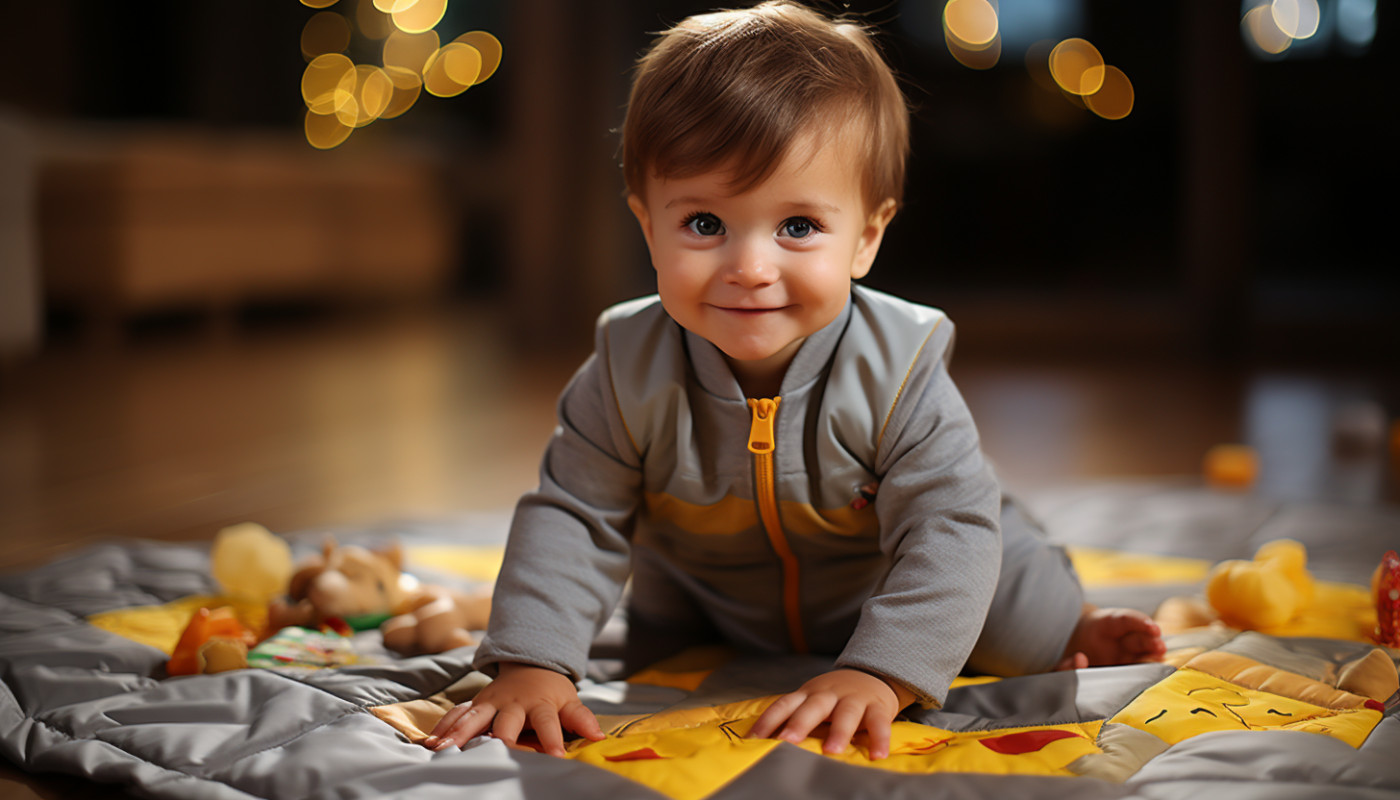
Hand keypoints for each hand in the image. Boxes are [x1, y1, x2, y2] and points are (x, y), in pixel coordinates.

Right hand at [422, 662, 604, 756]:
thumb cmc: (550, 690)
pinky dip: (443, 727)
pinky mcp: (475, 704)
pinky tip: (430, 741)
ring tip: (444, 749)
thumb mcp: (569, 700)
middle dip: (497, 737)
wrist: (529, 663)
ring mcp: (491, 702)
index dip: (552, 740)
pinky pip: (457, 714)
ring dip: (459, 733)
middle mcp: (512, 703)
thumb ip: (581, 719)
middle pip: (505, 721)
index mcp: (539, 704)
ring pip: (473, 717)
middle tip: (488, 753)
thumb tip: (599, 736)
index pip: (547, 723)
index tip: (555, 758)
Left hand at [747, 668, 915, 759]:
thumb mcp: (813, 700)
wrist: (873, 673)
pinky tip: (877, 755)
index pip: (784, 704)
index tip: (752, 739)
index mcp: (808, 694)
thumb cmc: (835, 696)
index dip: (768, 720)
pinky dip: (880, 738)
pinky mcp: (878, 706)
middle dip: (798, 723)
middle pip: (812, 707)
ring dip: (838, 732)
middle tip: (786, 741)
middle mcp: (828, 694)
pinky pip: (879, 722)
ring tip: (831, 751)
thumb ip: (795, 716)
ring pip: (846, 713)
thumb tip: (767, 743)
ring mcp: (854, 698)